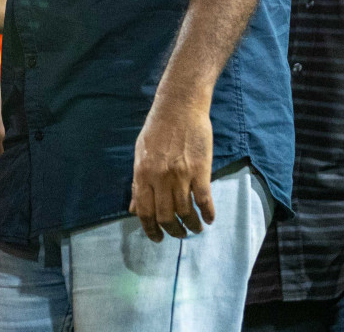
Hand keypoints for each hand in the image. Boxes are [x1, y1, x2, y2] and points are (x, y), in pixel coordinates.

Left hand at [129, 97, 213, 241]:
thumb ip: (138, 183)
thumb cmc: (157, 128)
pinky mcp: (200, 170)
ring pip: (185, 211)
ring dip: (192, 225)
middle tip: (179, 234)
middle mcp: (160, 178)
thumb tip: (133, 208)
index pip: (144, 211)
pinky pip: (204, 199)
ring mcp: (180, 175)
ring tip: (196, 228)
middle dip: (173, 231)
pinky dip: (207, 213)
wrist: (179, 106)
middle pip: (166, 216)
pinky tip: (209, 218)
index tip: (158, 238)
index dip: (150, 229)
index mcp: (142, 174)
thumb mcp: (140, 154)